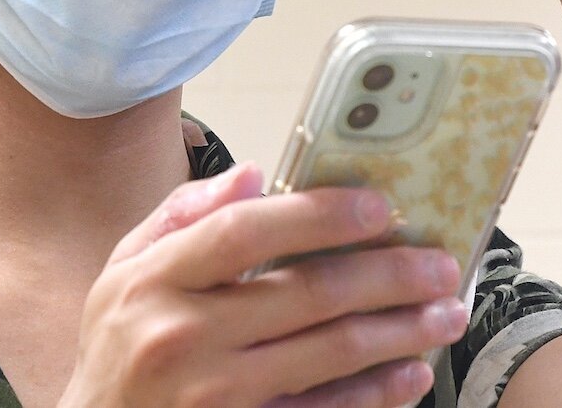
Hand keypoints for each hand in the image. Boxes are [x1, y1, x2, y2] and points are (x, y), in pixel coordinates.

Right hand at [59, 163, 466, 407]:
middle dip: (387, 274)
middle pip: (305, 293)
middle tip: (438, 263)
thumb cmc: (116, 346)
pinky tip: (410, 373)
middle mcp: (183, 336)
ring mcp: (214, 396)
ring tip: (444, 312)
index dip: (318, 215)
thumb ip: (183, 215)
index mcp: (154, 279)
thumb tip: (255, 175)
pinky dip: (374, 394)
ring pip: (328, 355)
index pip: (244, 232)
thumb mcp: (123, 269)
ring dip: (399, 331)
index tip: (379, 207)